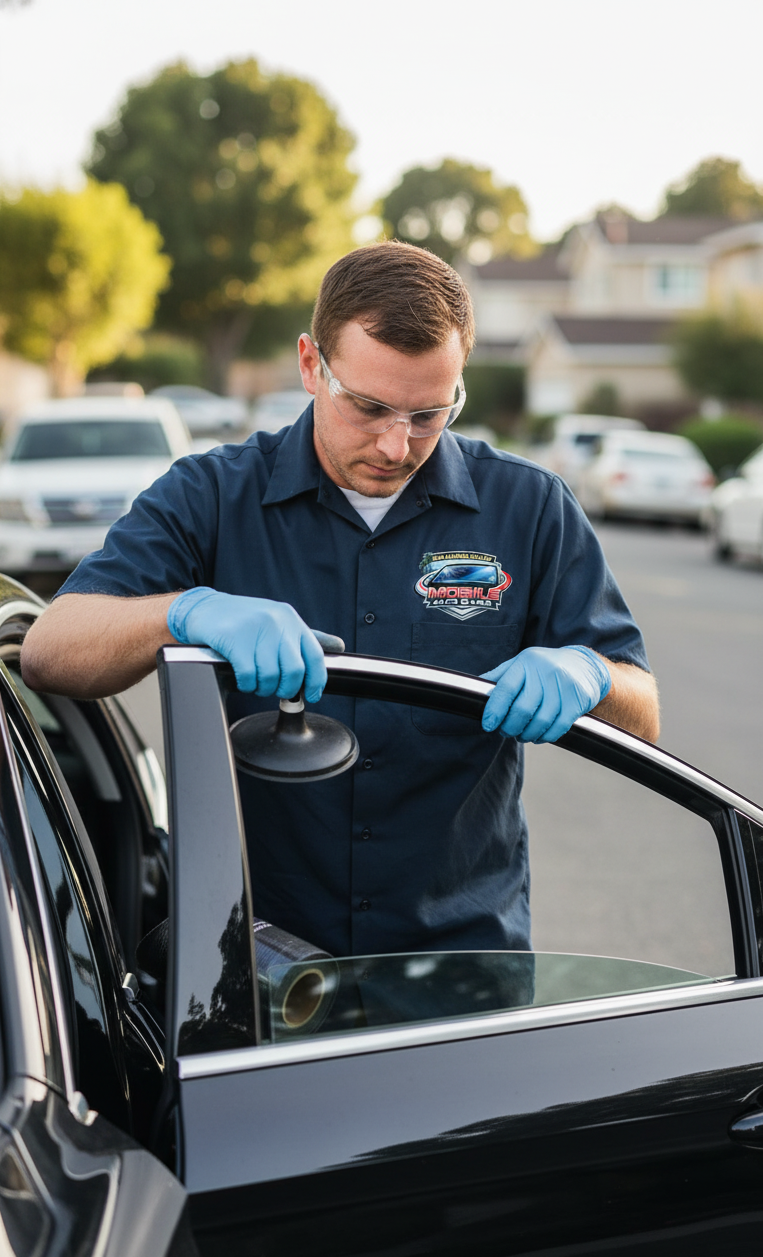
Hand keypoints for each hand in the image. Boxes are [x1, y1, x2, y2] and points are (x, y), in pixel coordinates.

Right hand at [168, 587, 336, 700]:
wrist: (204, 609)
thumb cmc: (242, 620)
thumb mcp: (277, 622)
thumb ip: (304, 637)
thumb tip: (337, 645)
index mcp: (291, 620)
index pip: (315, 656)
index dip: (317, 681)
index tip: (312, 694)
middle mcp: (277, 623)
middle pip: (294, 671)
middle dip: (285, 689)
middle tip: (274, 689)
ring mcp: (256, 629)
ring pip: (270, 677)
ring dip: (262, 688)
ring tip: (255, 682)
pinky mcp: (235, 639)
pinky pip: (249, 676)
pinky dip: (247, 684)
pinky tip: (243, 679)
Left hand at [481, 646, 610, 743]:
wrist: (585, 665)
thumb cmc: (545, 667)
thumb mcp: (521, 663)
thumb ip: (499, 677)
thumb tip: (475, 692)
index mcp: (526, 662)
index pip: (505, 688)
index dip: (494, 710)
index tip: (488, 725)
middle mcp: (545, 672)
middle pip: (522, 709)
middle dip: (510, 727)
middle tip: (505, 732)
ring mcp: (563, 686)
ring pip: (540, 721)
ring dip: (527, 734)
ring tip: (521, 735)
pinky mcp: (577, 701)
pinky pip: (558, 727)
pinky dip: (545, 737)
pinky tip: (539, 736)